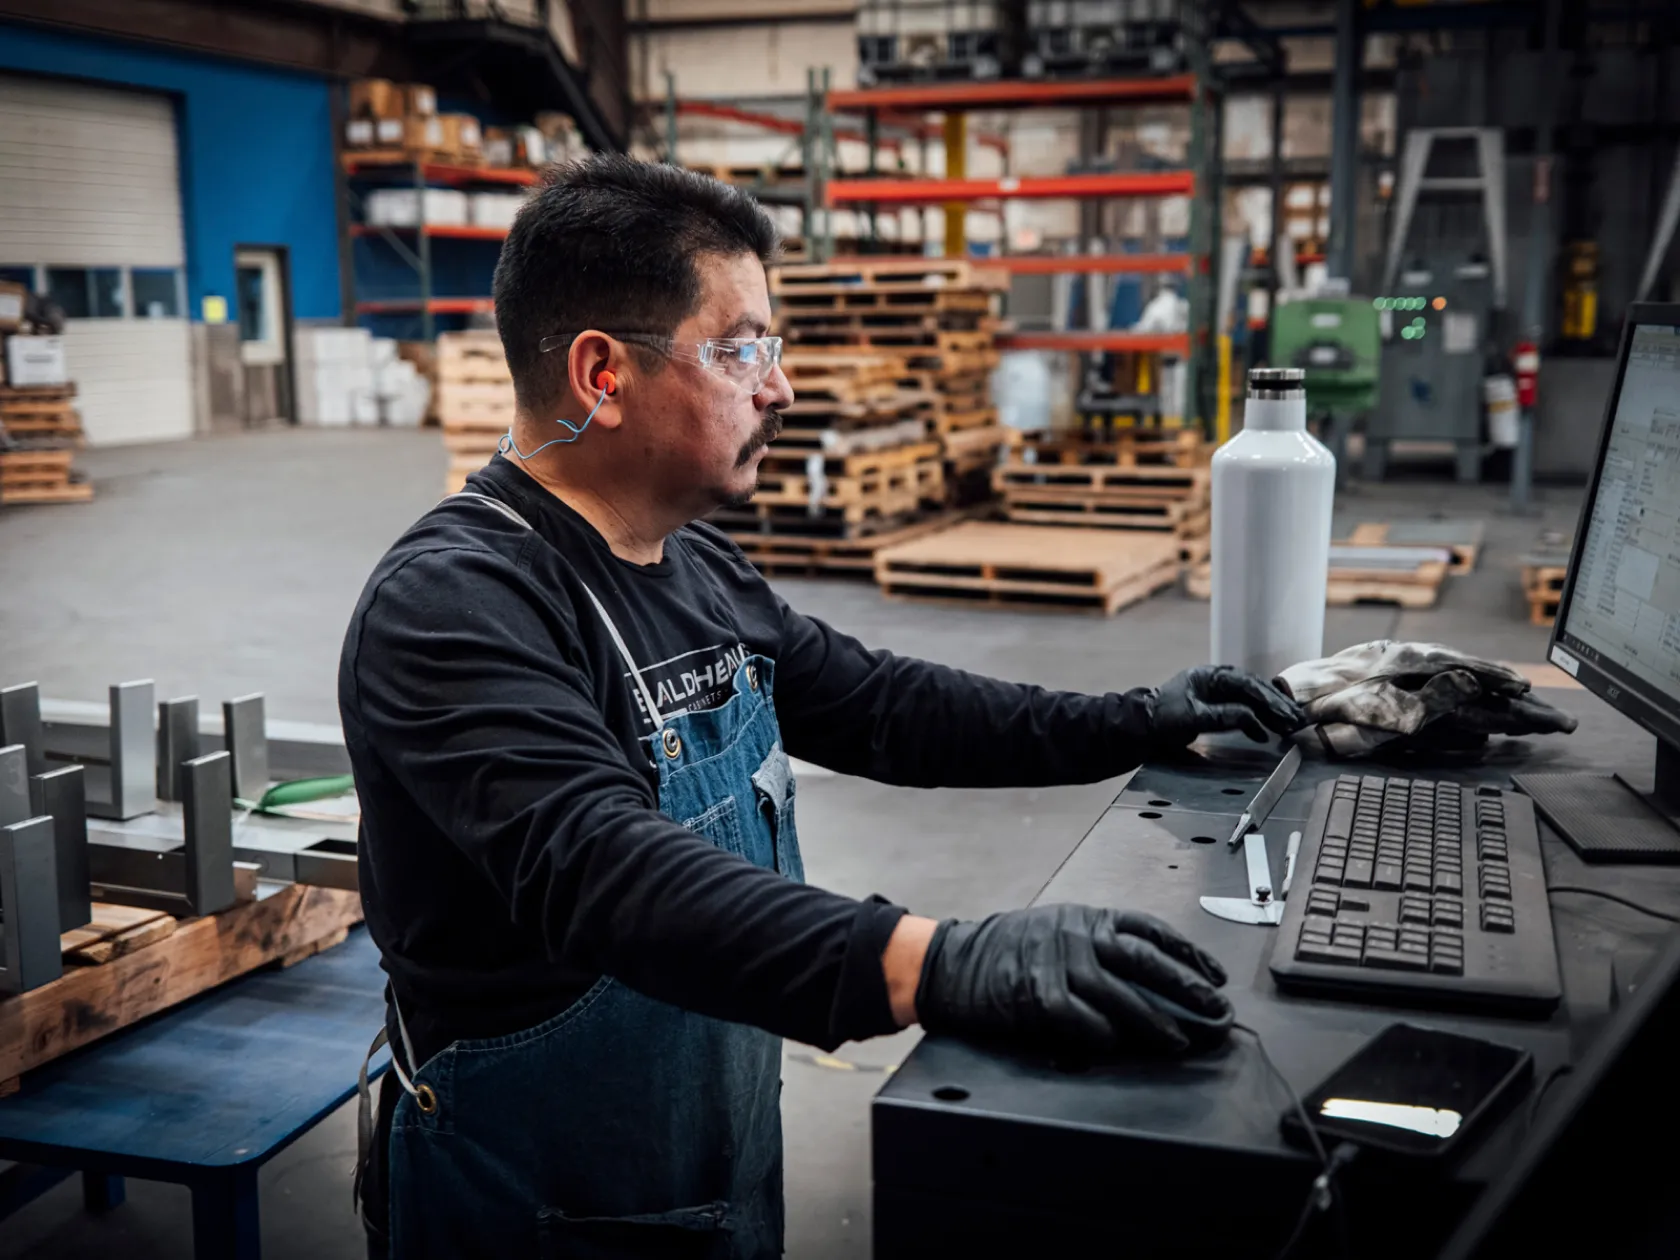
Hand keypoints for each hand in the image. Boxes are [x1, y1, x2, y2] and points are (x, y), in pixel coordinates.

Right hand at [914, 904, 1231, 1056]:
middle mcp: (1077, 936)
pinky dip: (1103, 1033)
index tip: (1213, 973)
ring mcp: (1058, 964)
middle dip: (1186, 986)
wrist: (953, 963)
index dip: (1187, 951)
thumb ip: (1096, 942)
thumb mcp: (1056, 928)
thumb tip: (1147, 973)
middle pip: (1145, 961)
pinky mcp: (1038, 995)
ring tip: (1179, 1040)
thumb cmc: (1004, 948)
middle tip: (1214, 1008)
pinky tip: (1117, 1044)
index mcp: (1085, 918)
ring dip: (1154, 1020)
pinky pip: (1082, 1019)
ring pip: (1120, 995)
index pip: (1149, 929)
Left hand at [1149, 665, 1306, 745]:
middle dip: (1276, 705)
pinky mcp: (1217, 705)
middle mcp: (1217, 680)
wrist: (1143, 726)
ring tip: (1289, 725)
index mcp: (1210, 675)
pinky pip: (1243, 709)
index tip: (1284, 713)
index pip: (1247, 684)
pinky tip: (1268, 731)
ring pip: (1251, 699)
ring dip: (1270, 712)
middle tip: (1295, 720)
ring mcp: (1217, 692)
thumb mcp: (1192, 717)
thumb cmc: (1163, 718)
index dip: (1268, 699)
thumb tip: (1252, 718)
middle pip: (1254, 689)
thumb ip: (1222, 716)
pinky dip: (1257, 719)